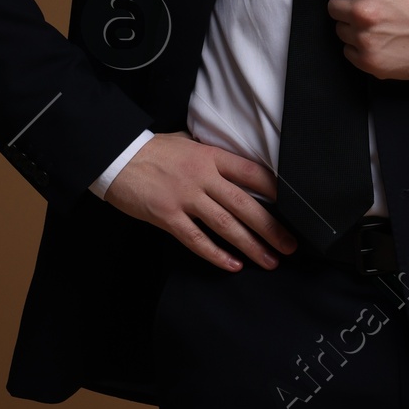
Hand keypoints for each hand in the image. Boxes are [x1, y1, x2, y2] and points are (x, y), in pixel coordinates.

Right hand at [103, 132, 297, 271]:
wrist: (115, 156)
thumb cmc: (152, 150)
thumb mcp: (187, 142)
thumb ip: (210, 155)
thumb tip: (232, 166)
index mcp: (210, 156)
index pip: (251, 173)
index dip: (276, 190)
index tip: (293, 207)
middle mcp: (202, 177)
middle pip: (245, 204)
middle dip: (271, 228)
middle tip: (290, 246)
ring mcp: (185, 197)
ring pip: (226, 225)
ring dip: (250, 246)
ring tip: (269, 261)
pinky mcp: (167, 216)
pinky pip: (196, 239)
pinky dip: (216, 254)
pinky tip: (233, 265)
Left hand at [321, 0, 408, 78]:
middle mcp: (362, 12)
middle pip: (333, 7)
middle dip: (350, 4)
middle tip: (376, 7)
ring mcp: (364, 39)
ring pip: (340, 29)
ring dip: (355, 26)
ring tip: (381, 23)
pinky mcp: (368, 61)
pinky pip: (348, 51)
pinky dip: (361, 47)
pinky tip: (381, 40)